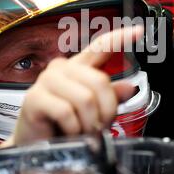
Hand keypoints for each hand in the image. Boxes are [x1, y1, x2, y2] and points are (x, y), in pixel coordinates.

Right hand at [0, 25, 143, 146]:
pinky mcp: (34, 97)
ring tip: (83, 132)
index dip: (119, 38)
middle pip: (99, 81)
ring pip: (85, 99)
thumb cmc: (63, 124)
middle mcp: (62, 68)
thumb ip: (110, 97)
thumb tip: (129, 87)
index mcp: (78, 67)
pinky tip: (69, 133)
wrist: (36, 142)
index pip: (100, 46)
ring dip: (89, 123)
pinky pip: (66, 112)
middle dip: (105, 111)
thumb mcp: (94, 111)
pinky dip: (73, 129)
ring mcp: (47, 80)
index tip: (139, 31)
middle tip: (99, 126)